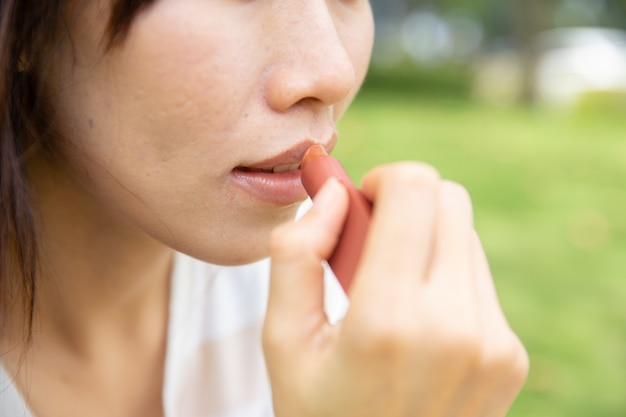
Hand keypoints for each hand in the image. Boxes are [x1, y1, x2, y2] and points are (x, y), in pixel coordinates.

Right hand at [264, 163, 528, 416]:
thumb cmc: (318, 414)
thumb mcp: (281, 340)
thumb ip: (296, 253)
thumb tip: (332, 192)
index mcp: (390, 321)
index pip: (417, 190)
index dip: (383, 180)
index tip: (360, 205)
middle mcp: (456, 327)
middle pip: (449, 200)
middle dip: (405, 206)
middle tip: (368, 248)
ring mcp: (492, 343)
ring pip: (466, 235)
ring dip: (424, 243)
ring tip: (388, 295)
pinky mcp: (509, 355)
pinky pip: (477, 278)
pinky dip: (444, 278)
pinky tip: (415, 322)